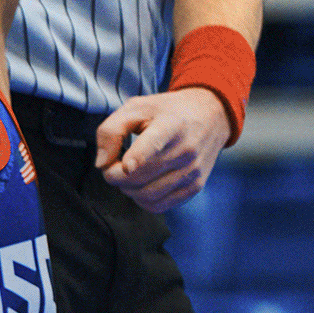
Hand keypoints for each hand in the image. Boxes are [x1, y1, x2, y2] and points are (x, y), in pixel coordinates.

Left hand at [95, 87, 230, 213]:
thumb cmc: (168, 111)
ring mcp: (192, 171)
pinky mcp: (195, 186)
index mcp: (171, 124)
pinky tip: (142, 185)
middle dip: (115, 176)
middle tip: (113, 166)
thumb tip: (102, 163)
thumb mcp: (137, 107)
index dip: (138, 157)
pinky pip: (160, 206)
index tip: (127, 166)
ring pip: (147, 195)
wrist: (211, 116)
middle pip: (139, 176)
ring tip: (128, 175)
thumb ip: (111, 130)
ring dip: (127, 190)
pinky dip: (143, 200)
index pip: (154, 143)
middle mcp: (185, 150)